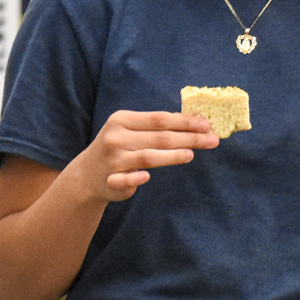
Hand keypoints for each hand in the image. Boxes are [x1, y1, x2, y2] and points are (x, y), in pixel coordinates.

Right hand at [68, 110, 218, 200]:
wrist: (87, 175)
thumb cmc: (118, 148)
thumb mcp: (129, 130)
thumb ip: (155, 127)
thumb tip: (192, 121)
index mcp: (122, 120)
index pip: (159, 119)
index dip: (185, 121)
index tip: (207, 124)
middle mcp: (116, 137)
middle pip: (159, 137)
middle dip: (189, 138)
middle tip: (212, 140)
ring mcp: (114, 160)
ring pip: (147, 156)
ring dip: (171, 156)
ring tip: (191, 155)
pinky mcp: (111, 180)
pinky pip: (126, 179)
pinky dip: (136, 178)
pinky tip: (147, 177)